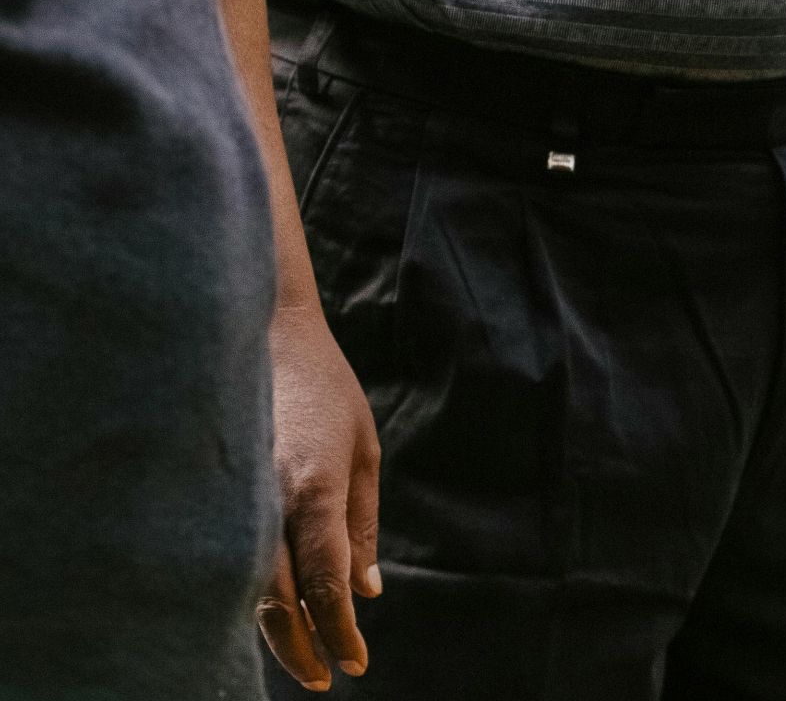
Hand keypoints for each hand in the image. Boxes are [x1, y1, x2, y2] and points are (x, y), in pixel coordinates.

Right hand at [258, 303, 381, 690]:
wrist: (263, 329)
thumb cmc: (327, 389)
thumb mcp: (365, 449)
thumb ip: (362, 523)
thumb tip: (365, 592)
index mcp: (314, 489)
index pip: (325, 583)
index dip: (338, 630)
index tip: (354, 664)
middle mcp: (266, 499)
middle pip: (277, 598)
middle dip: (300, 644)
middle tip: (323, 677)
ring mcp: (232, 493)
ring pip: (242, 585)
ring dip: (268, 628)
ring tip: (298, 655)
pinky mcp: (210, 488)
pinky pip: (223, 554)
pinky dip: (240, 592)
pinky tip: (257, 611)